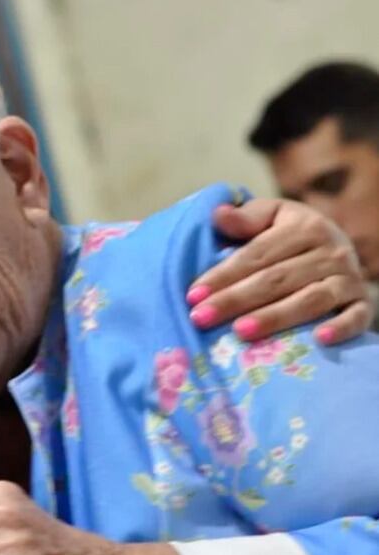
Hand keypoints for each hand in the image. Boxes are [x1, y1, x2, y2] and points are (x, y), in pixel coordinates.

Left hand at [188, 198, 373, 343]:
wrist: (340, 249)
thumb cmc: (291, 235)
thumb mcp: (271, 217)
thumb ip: (245, 218)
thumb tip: (218, 213)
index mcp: (304, 227)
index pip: (256, 255)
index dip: (223, 275)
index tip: (192, 295)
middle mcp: (330, 251)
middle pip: (276, 279)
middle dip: (235, 300)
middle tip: (201, 318)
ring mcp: (348, 279)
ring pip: (310, 300)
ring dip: (274, 317)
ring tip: (240, 332)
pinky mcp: (363, 303)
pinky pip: (356, 318)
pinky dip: (341, 328)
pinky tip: (318, 340)